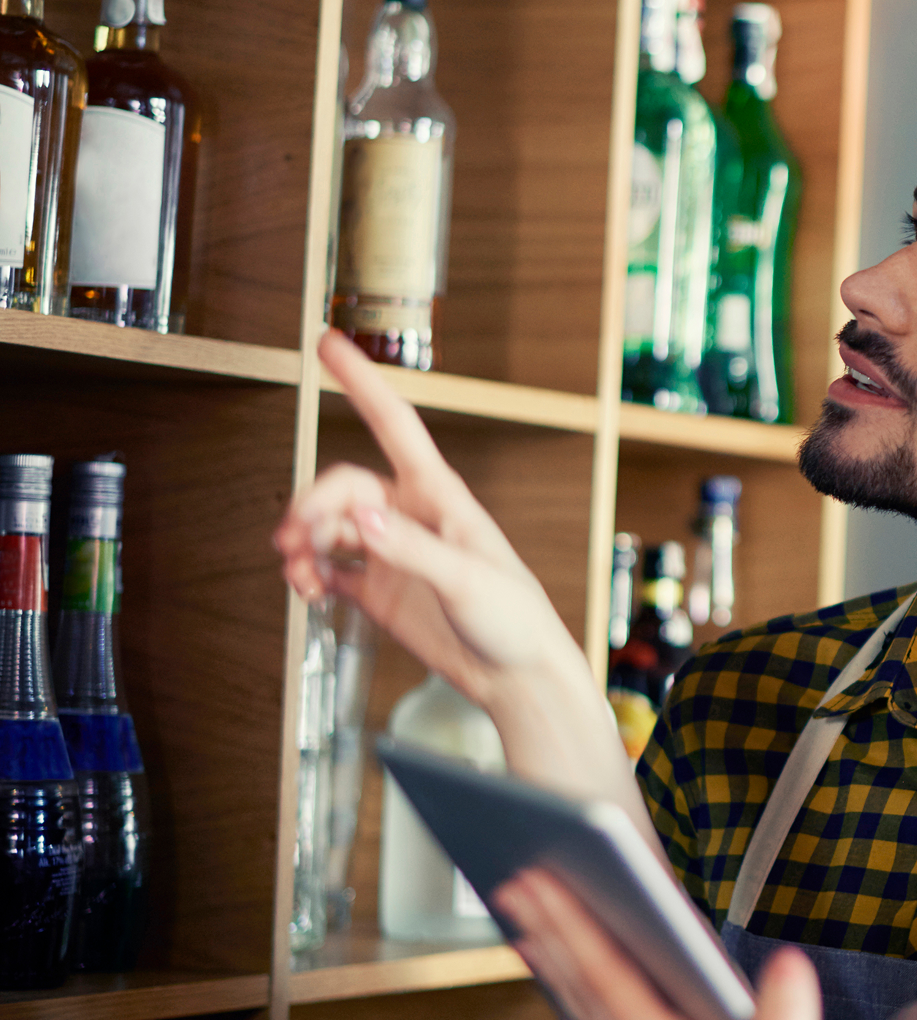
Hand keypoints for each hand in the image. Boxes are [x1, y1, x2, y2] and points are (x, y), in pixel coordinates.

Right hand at [273, 331, 579, 703]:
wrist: (516, 676)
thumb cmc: (513, 619)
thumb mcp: (467, 579)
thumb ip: (411, 549)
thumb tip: (360, 521)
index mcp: (440, 496)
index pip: (394, 424)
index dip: (361, 382)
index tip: (328, 342)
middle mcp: (411, 516)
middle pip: (343, 487)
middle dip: (313, 506)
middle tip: (297, 538)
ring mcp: (392, 552)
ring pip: (328, 527)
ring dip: (303, 542)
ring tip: (298, 571)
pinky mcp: (379, 590)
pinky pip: (328, 568)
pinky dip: (309, 574)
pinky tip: (308, 589)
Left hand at [494, 871, 863, 1019]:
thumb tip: (784, 963)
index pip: (612, 986)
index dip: (576, 928)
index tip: (541, 883)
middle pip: (586, 998)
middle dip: (552, 936)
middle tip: (514, 883)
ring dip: (560, 971)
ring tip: (532, 931)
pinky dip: (587, 1012)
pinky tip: (586, 1003)